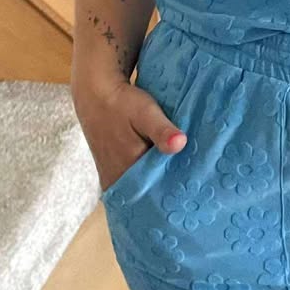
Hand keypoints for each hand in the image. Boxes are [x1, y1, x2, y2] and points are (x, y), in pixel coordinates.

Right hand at [75, 75, 187, 192]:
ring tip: (179, 179)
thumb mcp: (145, 112)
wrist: (95, 94)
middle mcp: (116, 181)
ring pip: (140, 189)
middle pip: (148, 194)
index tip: (193, 188)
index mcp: (126, 171)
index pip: (157, 193)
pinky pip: (132, 183)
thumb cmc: (122, 103)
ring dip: (156, 184)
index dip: (175, 191)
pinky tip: (161, 172)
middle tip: (190, 184)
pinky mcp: (109, 172)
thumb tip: (180, 144)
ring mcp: (111, 178)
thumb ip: (162, 131)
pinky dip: (145, 179)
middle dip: (167, 190)